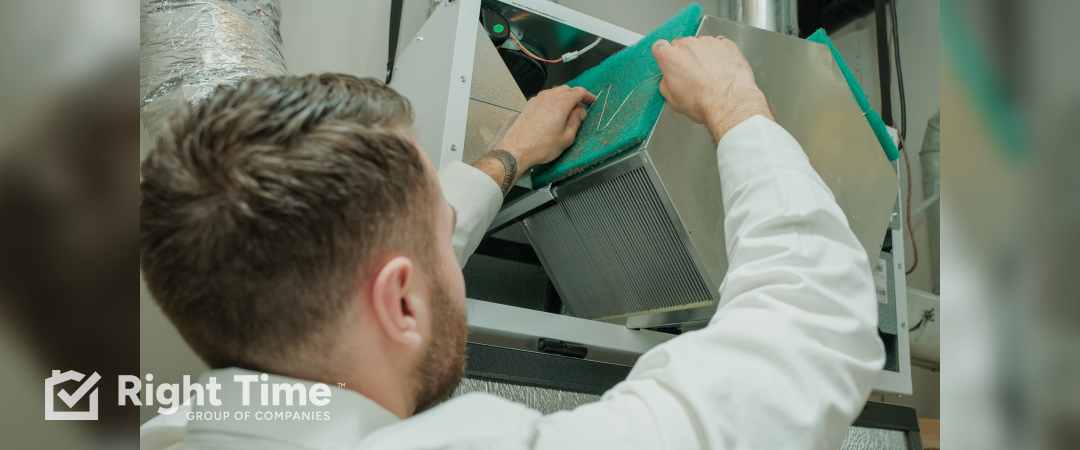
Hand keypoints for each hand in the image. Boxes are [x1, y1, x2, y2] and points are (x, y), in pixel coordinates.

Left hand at [476, 85, 594, 193]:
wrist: (517, 149)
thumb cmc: (541, 145)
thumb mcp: (567, 137)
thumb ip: (576, 121)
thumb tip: (581, 112)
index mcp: (561, 102)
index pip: (579, 91)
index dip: (588, 95)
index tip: (591, 100)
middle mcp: (548, 97)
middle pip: (566, 89)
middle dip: (575, 97)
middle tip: (579, 109)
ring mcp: (537, 100)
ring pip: (554, 93)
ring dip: (562, 99)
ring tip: (566, 113)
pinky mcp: (529, 105)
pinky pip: (544, 99)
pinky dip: (552, 102)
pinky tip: (552, 115)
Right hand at [651, 36, 774, 140]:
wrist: (729, 104)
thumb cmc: (702, 104)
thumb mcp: (673, 100)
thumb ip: (666, 84)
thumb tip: (669, 79)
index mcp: (670, 58)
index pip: (660, 47)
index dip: (665, 55)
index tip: (670, 61)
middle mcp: (687, 45)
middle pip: (681, 44)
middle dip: (685, 56)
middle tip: (693, 72)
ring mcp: (708, 42)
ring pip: (701, 44)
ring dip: (703, 54)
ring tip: (711, 73)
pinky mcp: (726, 44)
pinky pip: (719, 45)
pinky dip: (720, 54)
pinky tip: (722, 69)